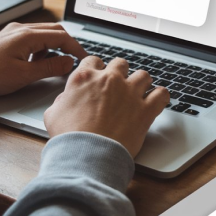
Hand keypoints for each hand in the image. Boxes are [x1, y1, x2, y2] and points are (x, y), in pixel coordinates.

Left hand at [0, 22, 86, 96]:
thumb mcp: (24, 75)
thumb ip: (49, 68)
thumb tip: (68, 62)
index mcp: (28, 36)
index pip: (61, 36)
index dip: (75, 48)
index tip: (82, 58)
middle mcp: (21, 29)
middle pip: (54, 30)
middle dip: (66, 44)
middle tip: (73, 59)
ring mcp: (13, 32)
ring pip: (43, 33)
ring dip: (52, 47)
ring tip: (51, 65)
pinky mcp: (7, 38)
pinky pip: (31, 38)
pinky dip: (40, 48)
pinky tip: (34, 63)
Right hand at [44, 56, 169, 157]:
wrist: (88, 154)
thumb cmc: (69, 138)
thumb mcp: (53, 114)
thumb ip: (61, 101)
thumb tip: (65, 100)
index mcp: (85, 78)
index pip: (93, 60)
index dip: (97, 69)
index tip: (99, 76)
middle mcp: (109, 80)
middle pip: (120, 64)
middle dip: (120, 73)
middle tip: (119, 85)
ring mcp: (129, 92)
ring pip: (143, 75)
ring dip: (142, 83)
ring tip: (140, 92)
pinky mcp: (145, 109)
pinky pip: (161, 94)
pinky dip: (161, 97)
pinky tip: (158, 100)